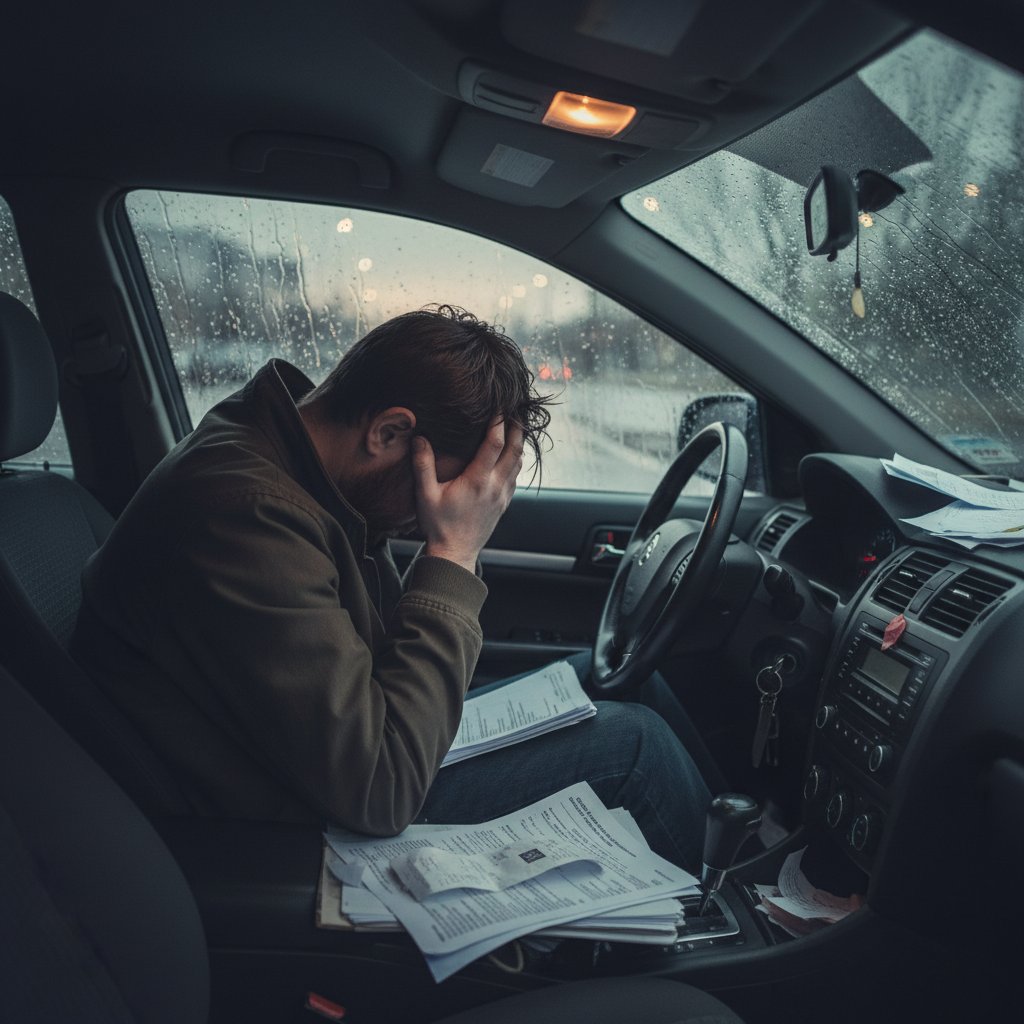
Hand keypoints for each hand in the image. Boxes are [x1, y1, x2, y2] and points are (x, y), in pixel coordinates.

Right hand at [412, 420, 523, 571]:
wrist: (455, 553)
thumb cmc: (438, 525)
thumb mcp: (426, 495)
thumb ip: (423, 465)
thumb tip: (419, 438)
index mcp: (477, 480)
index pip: (494, 444)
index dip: (499, 423)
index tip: (500, 407)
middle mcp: (495, 486)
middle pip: (514, 450)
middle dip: (517, 428)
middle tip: (516, 411)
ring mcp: (502, 495)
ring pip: (518, 463)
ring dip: (518, 443)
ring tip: (515, 427)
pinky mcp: (504, 503)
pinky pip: (515, 476)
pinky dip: (516, 461)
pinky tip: (510, 454)